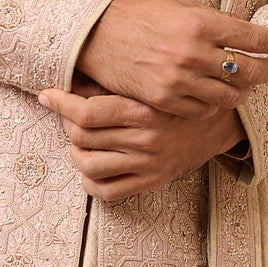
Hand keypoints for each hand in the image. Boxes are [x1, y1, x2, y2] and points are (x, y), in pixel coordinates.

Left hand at [38, 78, 247, 201]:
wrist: (220, 121)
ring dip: (74, 152)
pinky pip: (108, 192)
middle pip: (82, 137)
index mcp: (144, 109)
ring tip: (76, 140)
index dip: (59, 103)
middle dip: (65, 122)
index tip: (47, 95)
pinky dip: (90, 182)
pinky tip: (90, 167)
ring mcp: (148, 163)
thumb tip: (74, 74)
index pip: (86, 112)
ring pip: (89, 165)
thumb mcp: (152, 79)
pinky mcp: (152, 181)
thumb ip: (116, 79)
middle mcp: (145, 139)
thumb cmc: (180, 94)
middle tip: (64, 112)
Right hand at [75, 0, 267, 117]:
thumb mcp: (180, 4)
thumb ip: (214, 19)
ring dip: (242, 91)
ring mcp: (178, 79)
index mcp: (200, 21)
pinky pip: (203, 110)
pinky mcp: (163, 99)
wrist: (95, 34)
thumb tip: (245, 30)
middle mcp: (192, 52)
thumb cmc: (139, 14)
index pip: (255, 36)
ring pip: (230, 95)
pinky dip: (213, 104)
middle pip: (249, 70)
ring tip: (242, 84)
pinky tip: (213, 95)